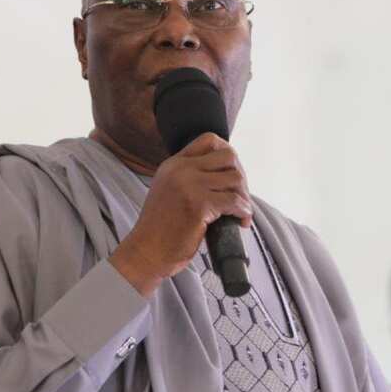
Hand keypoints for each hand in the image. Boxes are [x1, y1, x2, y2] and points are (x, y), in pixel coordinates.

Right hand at [109, 133, 252, 296]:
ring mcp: (190, 186)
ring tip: (241, 211)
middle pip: (228, 155)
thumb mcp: (168, 190)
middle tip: (240, 196)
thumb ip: (188, 177)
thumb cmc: (160, 229)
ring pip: (235, 178)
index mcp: (173, 164)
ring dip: (244, 196)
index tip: (232, 175)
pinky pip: (234, 201)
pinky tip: (241, 220)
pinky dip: (243, 211)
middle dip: (241, 175)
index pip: (209, 139)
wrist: (146, 252)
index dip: (227, 154)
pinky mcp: (199, 205)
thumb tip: (223, 175)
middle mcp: (181, 170)